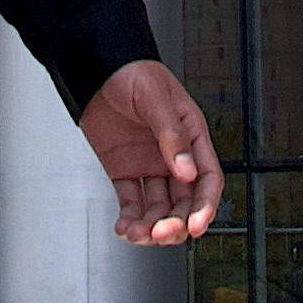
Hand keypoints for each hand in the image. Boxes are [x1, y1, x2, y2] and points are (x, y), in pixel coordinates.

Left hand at [80, 60, 221, 244]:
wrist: (95, 68)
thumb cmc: (131, 71)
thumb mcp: (155, 98)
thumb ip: (171, 135)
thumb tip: (187, 171)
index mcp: (191, 136)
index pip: (207, 178)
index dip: (205, 206)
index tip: (196, 226)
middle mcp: (173, 156)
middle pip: (184, 202)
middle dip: (175, 223)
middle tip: (161, 233)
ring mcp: (149, 165)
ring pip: (158, 208)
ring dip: (151, 226)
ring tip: (137, 234)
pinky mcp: (125, 171)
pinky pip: (132, 202)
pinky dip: (130, 219)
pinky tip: (125, 228)